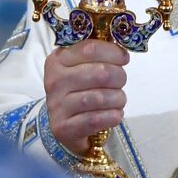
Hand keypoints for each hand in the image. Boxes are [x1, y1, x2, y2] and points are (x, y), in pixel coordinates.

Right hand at [43, 40, 128, 156]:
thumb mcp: (80, 67)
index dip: (113, 52)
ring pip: (99, 98)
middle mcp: (54, 81)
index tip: (123, 58)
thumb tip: (121, 50)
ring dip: (117, 98)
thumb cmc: (77, 89)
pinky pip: (95, 120)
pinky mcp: (63, 128)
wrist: (62, 124)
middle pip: (100, 73)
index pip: (90, 49)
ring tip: (119, 99)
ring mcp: (57, 105)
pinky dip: (111, 116)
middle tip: (121, 81)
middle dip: (119, 77)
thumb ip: (96, 55)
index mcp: (58, 60)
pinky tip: (115, 114)